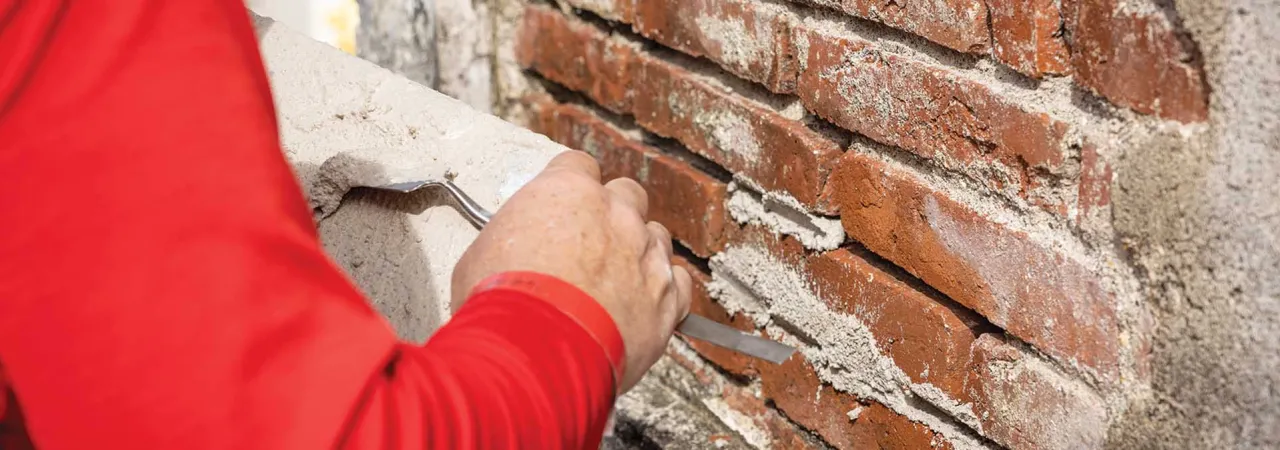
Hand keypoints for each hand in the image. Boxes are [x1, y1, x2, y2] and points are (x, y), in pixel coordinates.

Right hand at [450, 151, 691, 391]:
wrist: (532, 352)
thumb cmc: (500, 304)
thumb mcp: (480, 256)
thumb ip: (509, 239)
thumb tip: (505, 252)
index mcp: (567, 191)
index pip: (578, 166)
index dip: (571, 187)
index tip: (563, 206)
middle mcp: (615, 215)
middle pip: (628, 194)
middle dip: (613, 214)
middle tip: (591, 245)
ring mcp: (646, 255)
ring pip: (657, 238)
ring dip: (640, 253)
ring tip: (615, 285)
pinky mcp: (667, 299)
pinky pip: (680, 284)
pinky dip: (666, 293)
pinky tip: (645, 307)